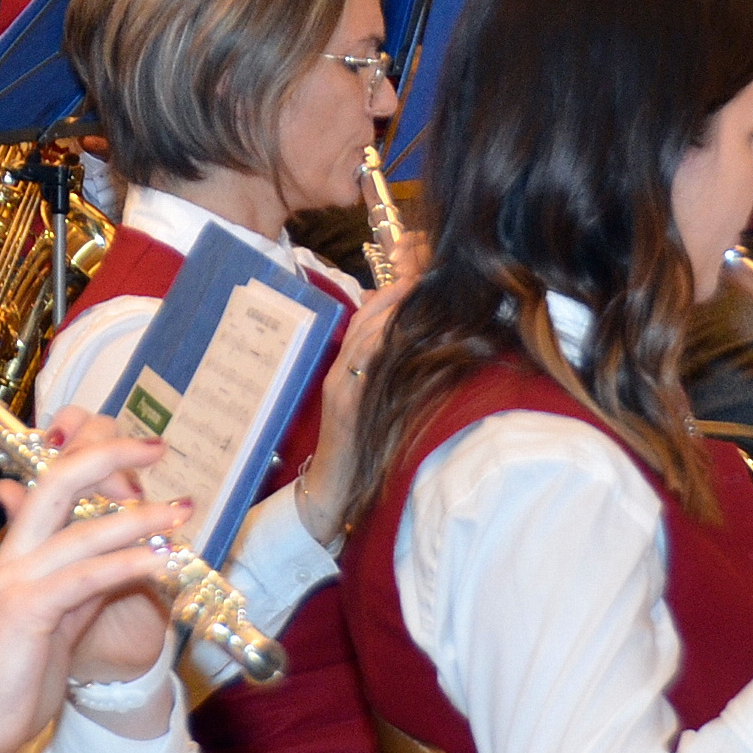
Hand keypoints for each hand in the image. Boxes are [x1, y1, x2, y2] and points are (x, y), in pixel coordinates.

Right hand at [0, 415, 180, 752]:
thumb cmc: (11, 678)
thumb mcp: (55, 622)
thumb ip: (82, 584)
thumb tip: (121, 557)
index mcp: (16, 551)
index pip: (51, 484)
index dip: (93, 462)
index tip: (139, 456)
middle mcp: (12, 555)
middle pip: (57, 481)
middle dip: (108, 455)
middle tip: (156, 447)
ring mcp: (15, 580)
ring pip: (81, 530)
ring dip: (137, 518)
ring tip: (179, 511)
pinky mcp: (26, 611)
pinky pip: (85, 577)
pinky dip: (126, 564)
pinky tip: (159, 562)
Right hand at [297, 274, 417, 543]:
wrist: (332, 489)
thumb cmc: (358, 449)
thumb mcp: (373, 404)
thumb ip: (384, 373)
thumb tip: (411, 344)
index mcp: (347, 365)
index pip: (368, 315)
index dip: (391, 287)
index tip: (415, 264)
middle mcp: (340, 369)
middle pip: (367, 317)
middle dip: (395, 288)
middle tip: (421, 263)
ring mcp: (340, 384)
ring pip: (364, 335)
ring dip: (391, 307)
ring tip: (415, 284)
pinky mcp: (343, 402)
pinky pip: (361, 364)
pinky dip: (378, 342)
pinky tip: (396, 327)